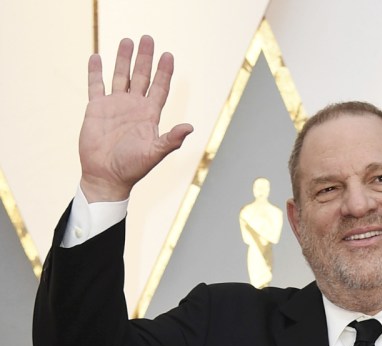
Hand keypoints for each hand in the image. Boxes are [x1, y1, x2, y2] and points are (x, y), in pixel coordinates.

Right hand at [79, 35, 193, 201]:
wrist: (106, 176)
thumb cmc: (133, 168)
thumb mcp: (155, 153)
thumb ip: (171, 139)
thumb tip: (190, 126)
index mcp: (149, 115)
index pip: (160, 88)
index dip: (164, 72)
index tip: (168, 55)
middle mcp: (134, 107)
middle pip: (141, 77)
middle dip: (145, 58)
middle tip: (148, 39)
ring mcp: (115, 106)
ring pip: (120, 76)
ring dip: (123, 59)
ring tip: (127, 41)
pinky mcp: (96, 109)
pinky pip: (95, 85)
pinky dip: (95, 71)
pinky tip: (97, 57)